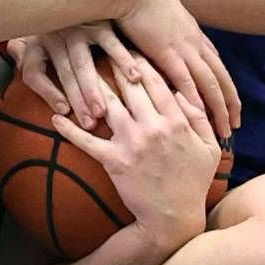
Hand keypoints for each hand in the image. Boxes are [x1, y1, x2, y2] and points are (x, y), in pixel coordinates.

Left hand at [7, 23, 140, 129]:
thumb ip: (22, 48)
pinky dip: (122, 60)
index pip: (34, 72)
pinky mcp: (99, 22)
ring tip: (102, 111)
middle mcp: (55, 35)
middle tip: (89, 122)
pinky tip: (134, 77)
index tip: (62, 112)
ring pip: (83, 63)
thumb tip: (14, 51)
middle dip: (75, 100)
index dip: (46, 93)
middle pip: (64, 73)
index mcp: (36, 41)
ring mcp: (78, 28)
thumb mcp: (31, 31)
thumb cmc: (49, 18)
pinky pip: (111, 44)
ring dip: (93, 89)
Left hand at [52, 57, 218, 250]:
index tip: (131, 45)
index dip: (141, 60)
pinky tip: (56, 117)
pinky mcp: (114, 161)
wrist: (174, 220)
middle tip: (102, 44)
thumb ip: (199, 117)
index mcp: (176, 119)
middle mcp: (153, 126)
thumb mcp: (209, 146)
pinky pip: (88, 141)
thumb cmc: (193, 182)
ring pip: (108, 104)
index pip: (156, 80)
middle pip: (130, 85)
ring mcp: (132, 142)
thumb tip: (184, 92)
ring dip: (93, 85)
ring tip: (78, 67)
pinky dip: (70, 129)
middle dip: (115, 62)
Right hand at [116, 0, 239, 137]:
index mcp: (191, 30)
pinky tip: (201, 119)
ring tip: (226, 130)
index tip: (227, 99)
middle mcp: (194, 41)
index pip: (214, 61)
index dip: (222, 82)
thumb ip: (164, 23)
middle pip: (220, 75)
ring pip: (211, 84)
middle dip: (229, 101)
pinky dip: (197, 102)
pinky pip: (188, 83)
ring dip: (220, 108)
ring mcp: (184, 47)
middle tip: (235, 123)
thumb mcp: (158, 8)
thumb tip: (162, 29)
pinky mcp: (169, 54)